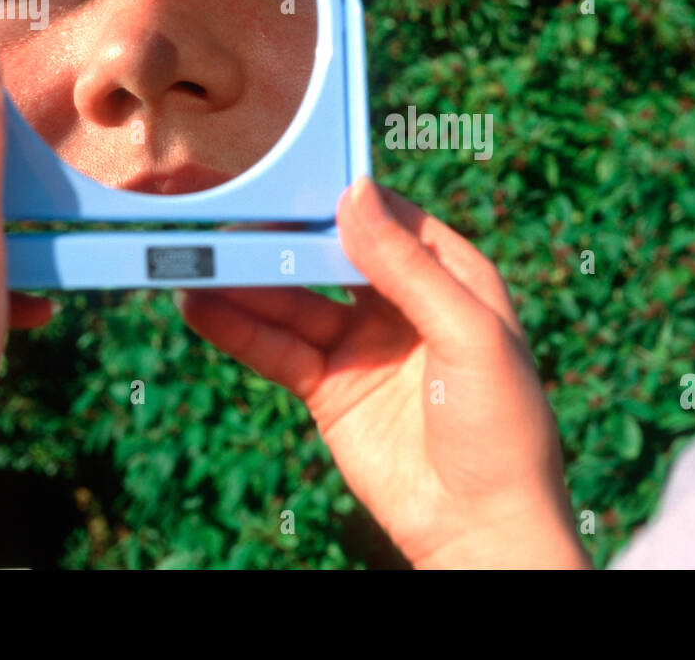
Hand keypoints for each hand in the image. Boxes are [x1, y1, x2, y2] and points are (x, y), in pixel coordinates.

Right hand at [178, 177, 589, 567]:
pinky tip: (199, 305)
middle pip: (331, 254)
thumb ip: (408, 267)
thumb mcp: (468, 333)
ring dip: (246, 278)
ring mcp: (362, 345)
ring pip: (295, 299)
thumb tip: (355, 195)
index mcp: (451, 276)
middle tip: (222, 204)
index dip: (340, 194)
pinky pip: (278, 348)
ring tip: (193, 253)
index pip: (388, 218)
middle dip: (280, 232)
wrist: (480, 527)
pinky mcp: (329, 389)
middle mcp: (403, 303)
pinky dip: (238, 328)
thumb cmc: (501, 426)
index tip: (287, 168)